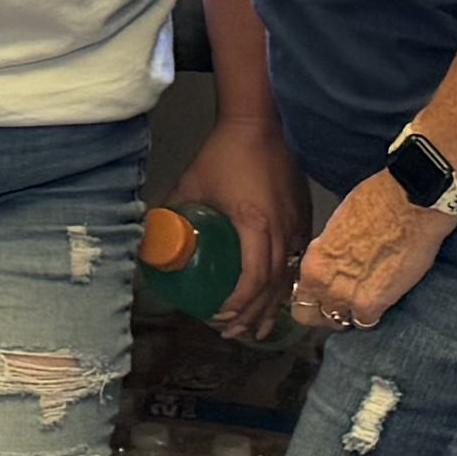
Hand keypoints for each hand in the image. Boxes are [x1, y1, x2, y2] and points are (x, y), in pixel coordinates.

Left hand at [180, 106, 307, 337]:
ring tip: (256, 328)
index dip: (238, 304)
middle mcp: (283, 230)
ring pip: (287, 276)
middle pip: (272, 285)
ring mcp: (297, 224)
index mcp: (256, 225)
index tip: (219, 317)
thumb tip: (153, 239)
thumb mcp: (190, 184)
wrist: (260, 122)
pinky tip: (275, 294)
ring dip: (271, 305)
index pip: (253, 279)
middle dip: (252, 315)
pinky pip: (297, 259)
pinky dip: (285, 281)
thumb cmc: (223, 152)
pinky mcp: (303, 216)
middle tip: (232, 334)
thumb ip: (173, 212)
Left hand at [284, 169, 451, 337]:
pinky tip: (382, 299)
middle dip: (329, 311)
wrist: (408, 204)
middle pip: (315, 315)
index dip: (313, 298)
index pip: (300, 298)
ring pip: (341, 322)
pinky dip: (373, 315)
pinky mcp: (374, 304)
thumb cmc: (376, 203)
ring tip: (367, 298)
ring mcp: (348, 297)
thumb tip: (335, 266)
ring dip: (352, 314)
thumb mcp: (337, 228)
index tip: (323, 297)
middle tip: (345, 303)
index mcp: (313, 262)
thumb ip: (331, 255)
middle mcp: (324, 283)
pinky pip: (367, 322)